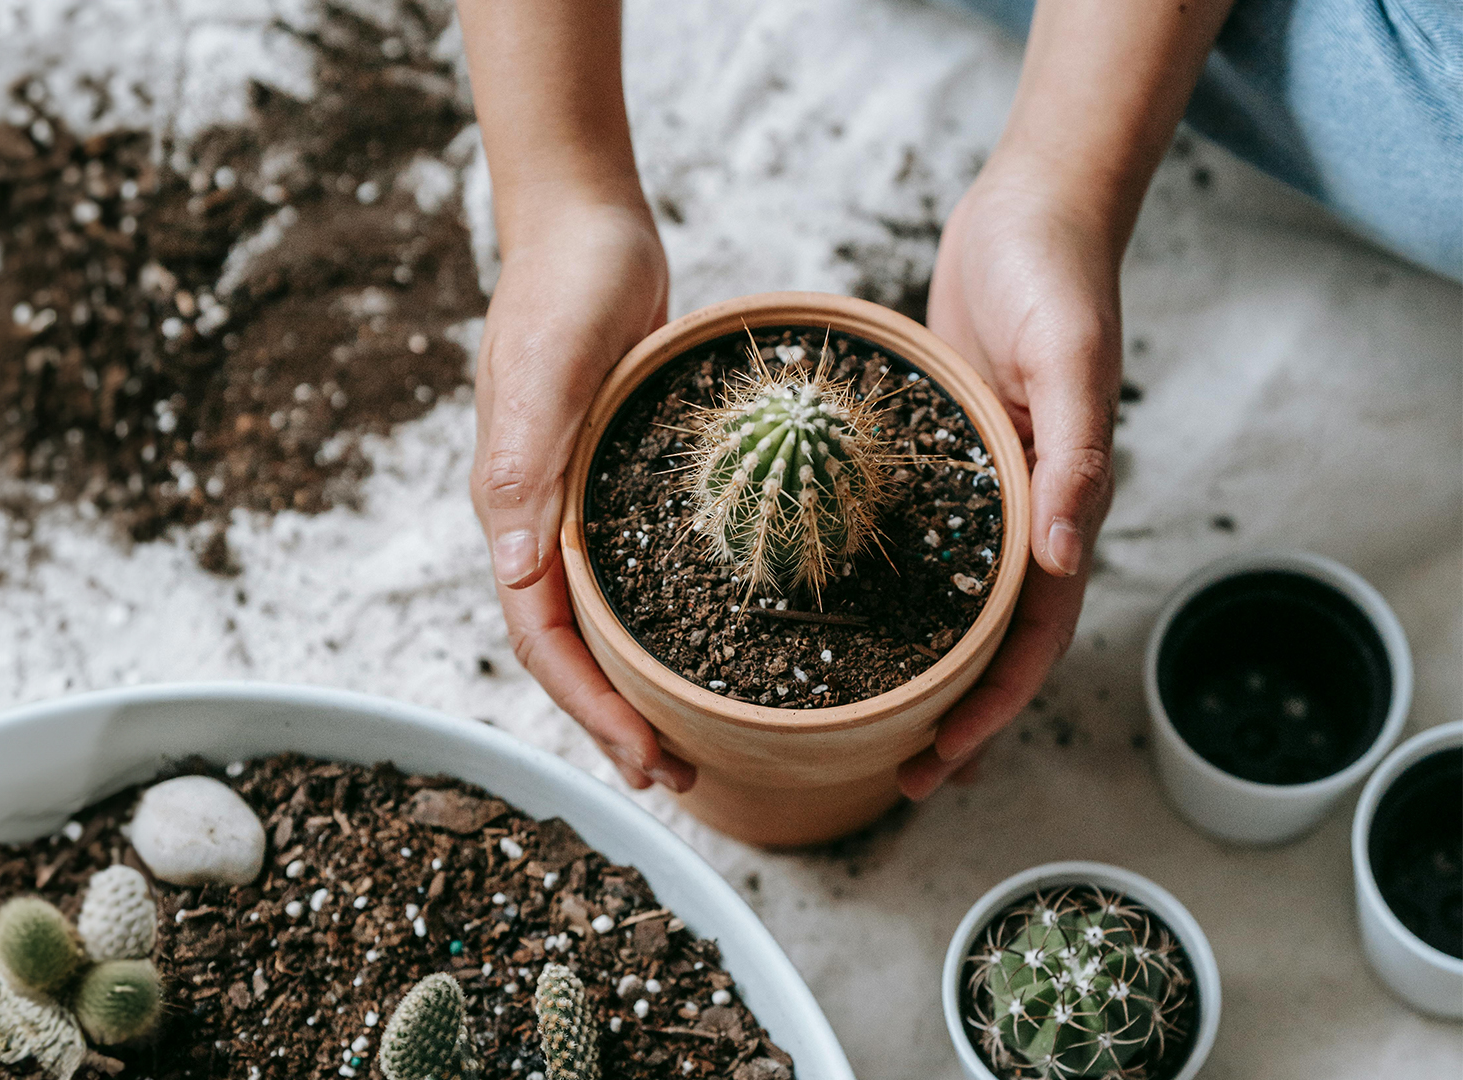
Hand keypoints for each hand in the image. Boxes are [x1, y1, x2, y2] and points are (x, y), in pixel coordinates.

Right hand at [470, 202, 697, 792]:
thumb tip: (517, 572)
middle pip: (569, 648)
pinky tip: (708, 638)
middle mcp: (540, 520)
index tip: (645, 759)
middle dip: (614, 720)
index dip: (589, 709)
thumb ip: (522, 468)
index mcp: (513, 511)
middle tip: (678, 776)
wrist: (587, 226)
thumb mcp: (545, 374)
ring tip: (691, 734)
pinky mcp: (614, 480)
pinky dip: (660, 619)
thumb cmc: (563, 291)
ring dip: (636, 682)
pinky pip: (630, 571)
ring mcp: (576, 502)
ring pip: (599, 618)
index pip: (541, 640)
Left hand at [898, 159, 1123, 799]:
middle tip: (895, 774)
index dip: (989, 710)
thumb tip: (1067, 555)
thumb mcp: (1069, 358)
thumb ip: (1077, 454)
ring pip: (950, 600)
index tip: (939, 764)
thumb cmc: (1057, 277)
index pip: (1030, 638)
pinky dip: (885, 586)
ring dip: (916, 664)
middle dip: (950, 714)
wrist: (1033, 210)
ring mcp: (981, 488)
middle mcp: (1021, 510)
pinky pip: (914, 539)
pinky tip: (831, 609)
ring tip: (863, 719)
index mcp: (1060, 505)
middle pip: (989, 640)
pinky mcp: (943, 455)